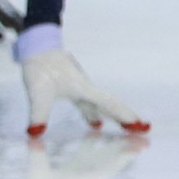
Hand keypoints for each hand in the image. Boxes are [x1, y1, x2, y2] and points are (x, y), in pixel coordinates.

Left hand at [16, 25, 149, 136]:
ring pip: (100, 104)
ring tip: (124, 130)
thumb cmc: (39, 65)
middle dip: (125, 118)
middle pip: (109, 105)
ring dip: (112, 116)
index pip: (108, 104)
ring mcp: (79, 86)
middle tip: (142, 130)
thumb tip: (35, 134)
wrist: (36, 44)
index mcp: (82, 88)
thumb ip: (38, 114)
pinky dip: (96, 113)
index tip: (140, 126)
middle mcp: (85, 87)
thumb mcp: (37, 92)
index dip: (124, 115)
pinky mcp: (71, 86)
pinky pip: (89, 103)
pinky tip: (95, 122)